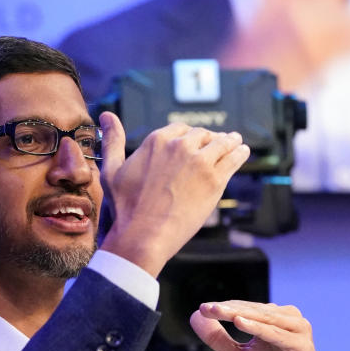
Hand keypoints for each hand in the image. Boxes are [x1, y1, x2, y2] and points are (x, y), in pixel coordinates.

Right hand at [97, 112, 249, 275]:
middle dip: (210, 139)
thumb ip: (112, 140)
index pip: (181, 129)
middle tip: (218, 143)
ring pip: (222, 143)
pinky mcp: (215, 179)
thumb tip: (106, 115)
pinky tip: (243, 151)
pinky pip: (233, 159)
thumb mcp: (112, 169)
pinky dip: (240, 153)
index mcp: (157, 140)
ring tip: (236, 143)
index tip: (196, 140)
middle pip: (202, 135)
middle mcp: (180, 146)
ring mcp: (200, 161)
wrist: (143, 235)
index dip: (190, 135)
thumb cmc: (125, 207)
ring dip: (230, 141)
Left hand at [190, 300, 323, 350]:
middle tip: (208, 309)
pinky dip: (259, 328)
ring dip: (243, 314)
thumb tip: (195, 316)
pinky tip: (240, 323)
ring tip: (221, 312)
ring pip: (266, 318)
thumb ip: (218, 338)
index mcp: (273, 317)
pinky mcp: (303, 346)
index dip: (224, 307)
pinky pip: (278, 335)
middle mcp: (287, 318)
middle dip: (229, 309)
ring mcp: (298, 330)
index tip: (203, 309)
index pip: (244, 307)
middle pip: (254, 309)